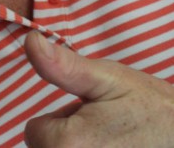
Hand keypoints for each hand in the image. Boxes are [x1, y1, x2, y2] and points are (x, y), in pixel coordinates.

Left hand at [24, 30, 173, 146]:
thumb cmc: (148, 107)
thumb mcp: (105, 78)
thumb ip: (62, 65)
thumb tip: (31, 40)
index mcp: (67, 146)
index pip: (33, 131)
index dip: (61, 118)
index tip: (90, 116)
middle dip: (70, 138)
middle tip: (104, 129)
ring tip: (113, 142)